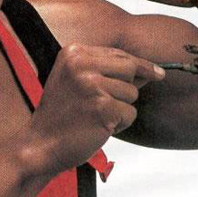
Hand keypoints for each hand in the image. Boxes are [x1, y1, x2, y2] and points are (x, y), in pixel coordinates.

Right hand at [22, 44, 163, 174]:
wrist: (40, 144)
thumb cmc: (61, 115)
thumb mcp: (75, 80)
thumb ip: (106, 70)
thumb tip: (151, 71)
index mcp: (73, 52)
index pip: (119, 54)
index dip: (140, 65)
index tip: (157, 72)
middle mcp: (81, 64)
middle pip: (130, 68)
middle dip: (126, 89)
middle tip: (105, 104)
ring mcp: (91, 85)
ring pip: (132, 93)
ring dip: (120, 109)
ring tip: (95, 116)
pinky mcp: (102, 108)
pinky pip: (130, 113)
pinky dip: (120, 124)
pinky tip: (98, 127)